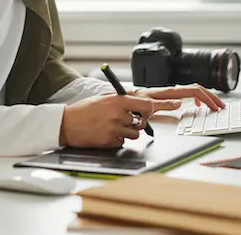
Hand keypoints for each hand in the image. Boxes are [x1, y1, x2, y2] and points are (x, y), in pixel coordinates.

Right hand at [60, 95, 180, 148]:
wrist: (66, 124)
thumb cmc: (84, 110)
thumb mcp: (103, 98)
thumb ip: (121, 99)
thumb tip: (136, 99)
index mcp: (117, 102)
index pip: (145, 105)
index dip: (159, 107)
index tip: (174, 105)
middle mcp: (118, 115)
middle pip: (141, 122)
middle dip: (136, 122)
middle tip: (125, 120)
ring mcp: (114, 130)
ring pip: (134, 134)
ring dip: (128, 132)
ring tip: (112, 126)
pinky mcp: (110, 142)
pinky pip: (123, 142)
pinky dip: (118, 140)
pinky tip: (106, 134)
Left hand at [133, 84, 224, 111]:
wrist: (125, 98)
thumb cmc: (135, 103)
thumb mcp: (147, 105)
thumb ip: (163, 105)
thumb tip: (179, 103)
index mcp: (170, 92)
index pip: (194, 91)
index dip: (207, 98)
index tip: (215, 107)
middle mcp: (172, 90)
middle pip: (198, 89)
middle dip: (211, 97)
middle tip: (220, 107)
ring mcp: (172, 92)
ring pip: (194, 91)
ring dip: (206, 97)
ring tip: (214, 106)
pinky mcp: (169, 96)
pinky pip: (188, 94)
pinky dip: (197, 98)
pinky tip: (198, 105)